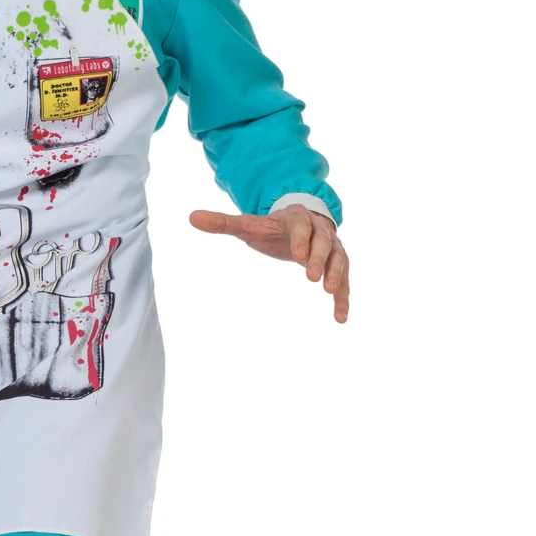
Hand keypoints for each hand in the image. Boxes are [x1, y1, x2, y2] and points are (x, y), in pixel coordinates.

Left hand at [189, 204, 349, 321]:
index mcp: (298, 217)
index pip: (301, 226)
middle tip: (313, 278)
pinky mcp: (337, 265)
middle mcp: (320, 230)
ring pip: (339, 260)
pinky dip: (343, 297)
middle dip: (320, 259)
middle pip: (324, 242)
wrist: (303, 223)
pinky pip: (344, 281)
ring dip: (337, 275)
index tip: (298, 255)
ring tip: (330, 293)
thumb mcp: (249, 225)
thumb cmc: (273, 227)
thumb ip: (222, 223)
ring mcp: (333, 247)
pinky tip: (340, 318)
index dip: (301, 239)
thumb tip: (191, 217)